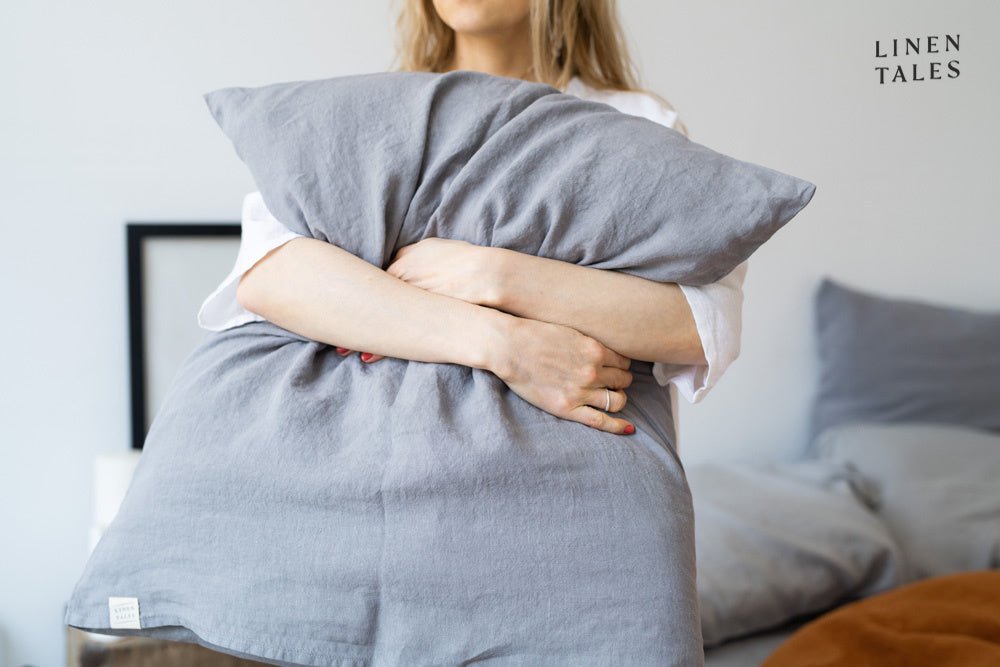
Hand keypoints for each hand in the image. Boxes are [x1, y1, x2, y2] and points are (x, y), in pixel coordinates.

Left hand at [334, 238, 493, 363]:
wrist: (488, 276)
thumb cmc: (470, 262)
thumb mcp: (443, 249)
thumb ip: (426, 255)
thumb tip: (417, 258)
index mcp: (406, 258)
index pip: (375, 275)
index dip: (360, 290)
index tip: (344, 299)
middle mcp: (400, 277)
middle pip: (366, 296)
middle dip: (346, 312)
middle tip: (326, 327)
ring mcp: (407, 299)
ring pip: (374, 318)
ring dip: (357, 334)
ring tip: (342, 349)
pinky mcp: (417, 320)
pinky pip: (391, 335)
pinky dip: (379, 346)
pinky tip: (366, 356)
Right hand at [491, 316, 635, 434]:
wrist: (509, 347)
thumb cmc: (534, 335)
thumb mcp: (570, 330)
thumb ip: (590, 343)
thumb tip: (604, 351)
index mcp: (595, 350)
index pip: (624, 362)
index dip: (622, 366)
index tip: (616, 368)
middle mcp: (593, 371)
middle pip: (624, 380)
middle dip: (621, 381)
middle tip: (612, 382)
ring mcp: (581, 391)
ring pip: (617, 400)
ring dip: (618, 398)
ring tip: (611, 397)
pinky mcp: (568, 408)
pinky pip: (601, 421)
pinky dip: (618, 426)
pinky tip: (629, 429)